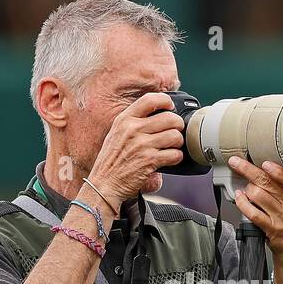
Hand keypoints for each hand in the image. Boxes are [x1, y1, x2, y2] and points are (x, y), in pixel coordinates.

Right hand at [87, 92, 184, 210]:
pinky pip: (175, 154)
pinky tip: (170, 159)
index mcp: (125, 120)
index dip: (165, 101)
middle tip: (175, 131)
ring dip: (178, 142)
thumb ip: (133, 122)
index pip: (150, 100)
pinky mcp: (150, 161)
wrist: (104, 184)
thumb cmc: (111, 161)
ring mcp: (142, 145)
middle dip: (177, 125)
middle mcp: (133, 129)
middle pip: (169, 118)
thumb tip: (158, 115)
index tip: (170, 107)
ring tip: (172, 147)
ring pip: (175, 136)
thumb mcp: (116, 134)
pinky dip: (177, 157)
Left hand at [228, 156, 282, 283]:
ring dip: (246, 189)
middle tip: (235, 162)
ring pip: (258, 195)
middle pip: (267, 182)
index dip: (275, 169)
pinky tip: (239, 198)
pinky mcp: (272, 229)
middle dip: (247, 169)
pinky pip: (253, 212)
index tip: (262, 161)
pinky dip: (242, 203)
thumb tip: (264, 167)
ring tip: (244, 189)